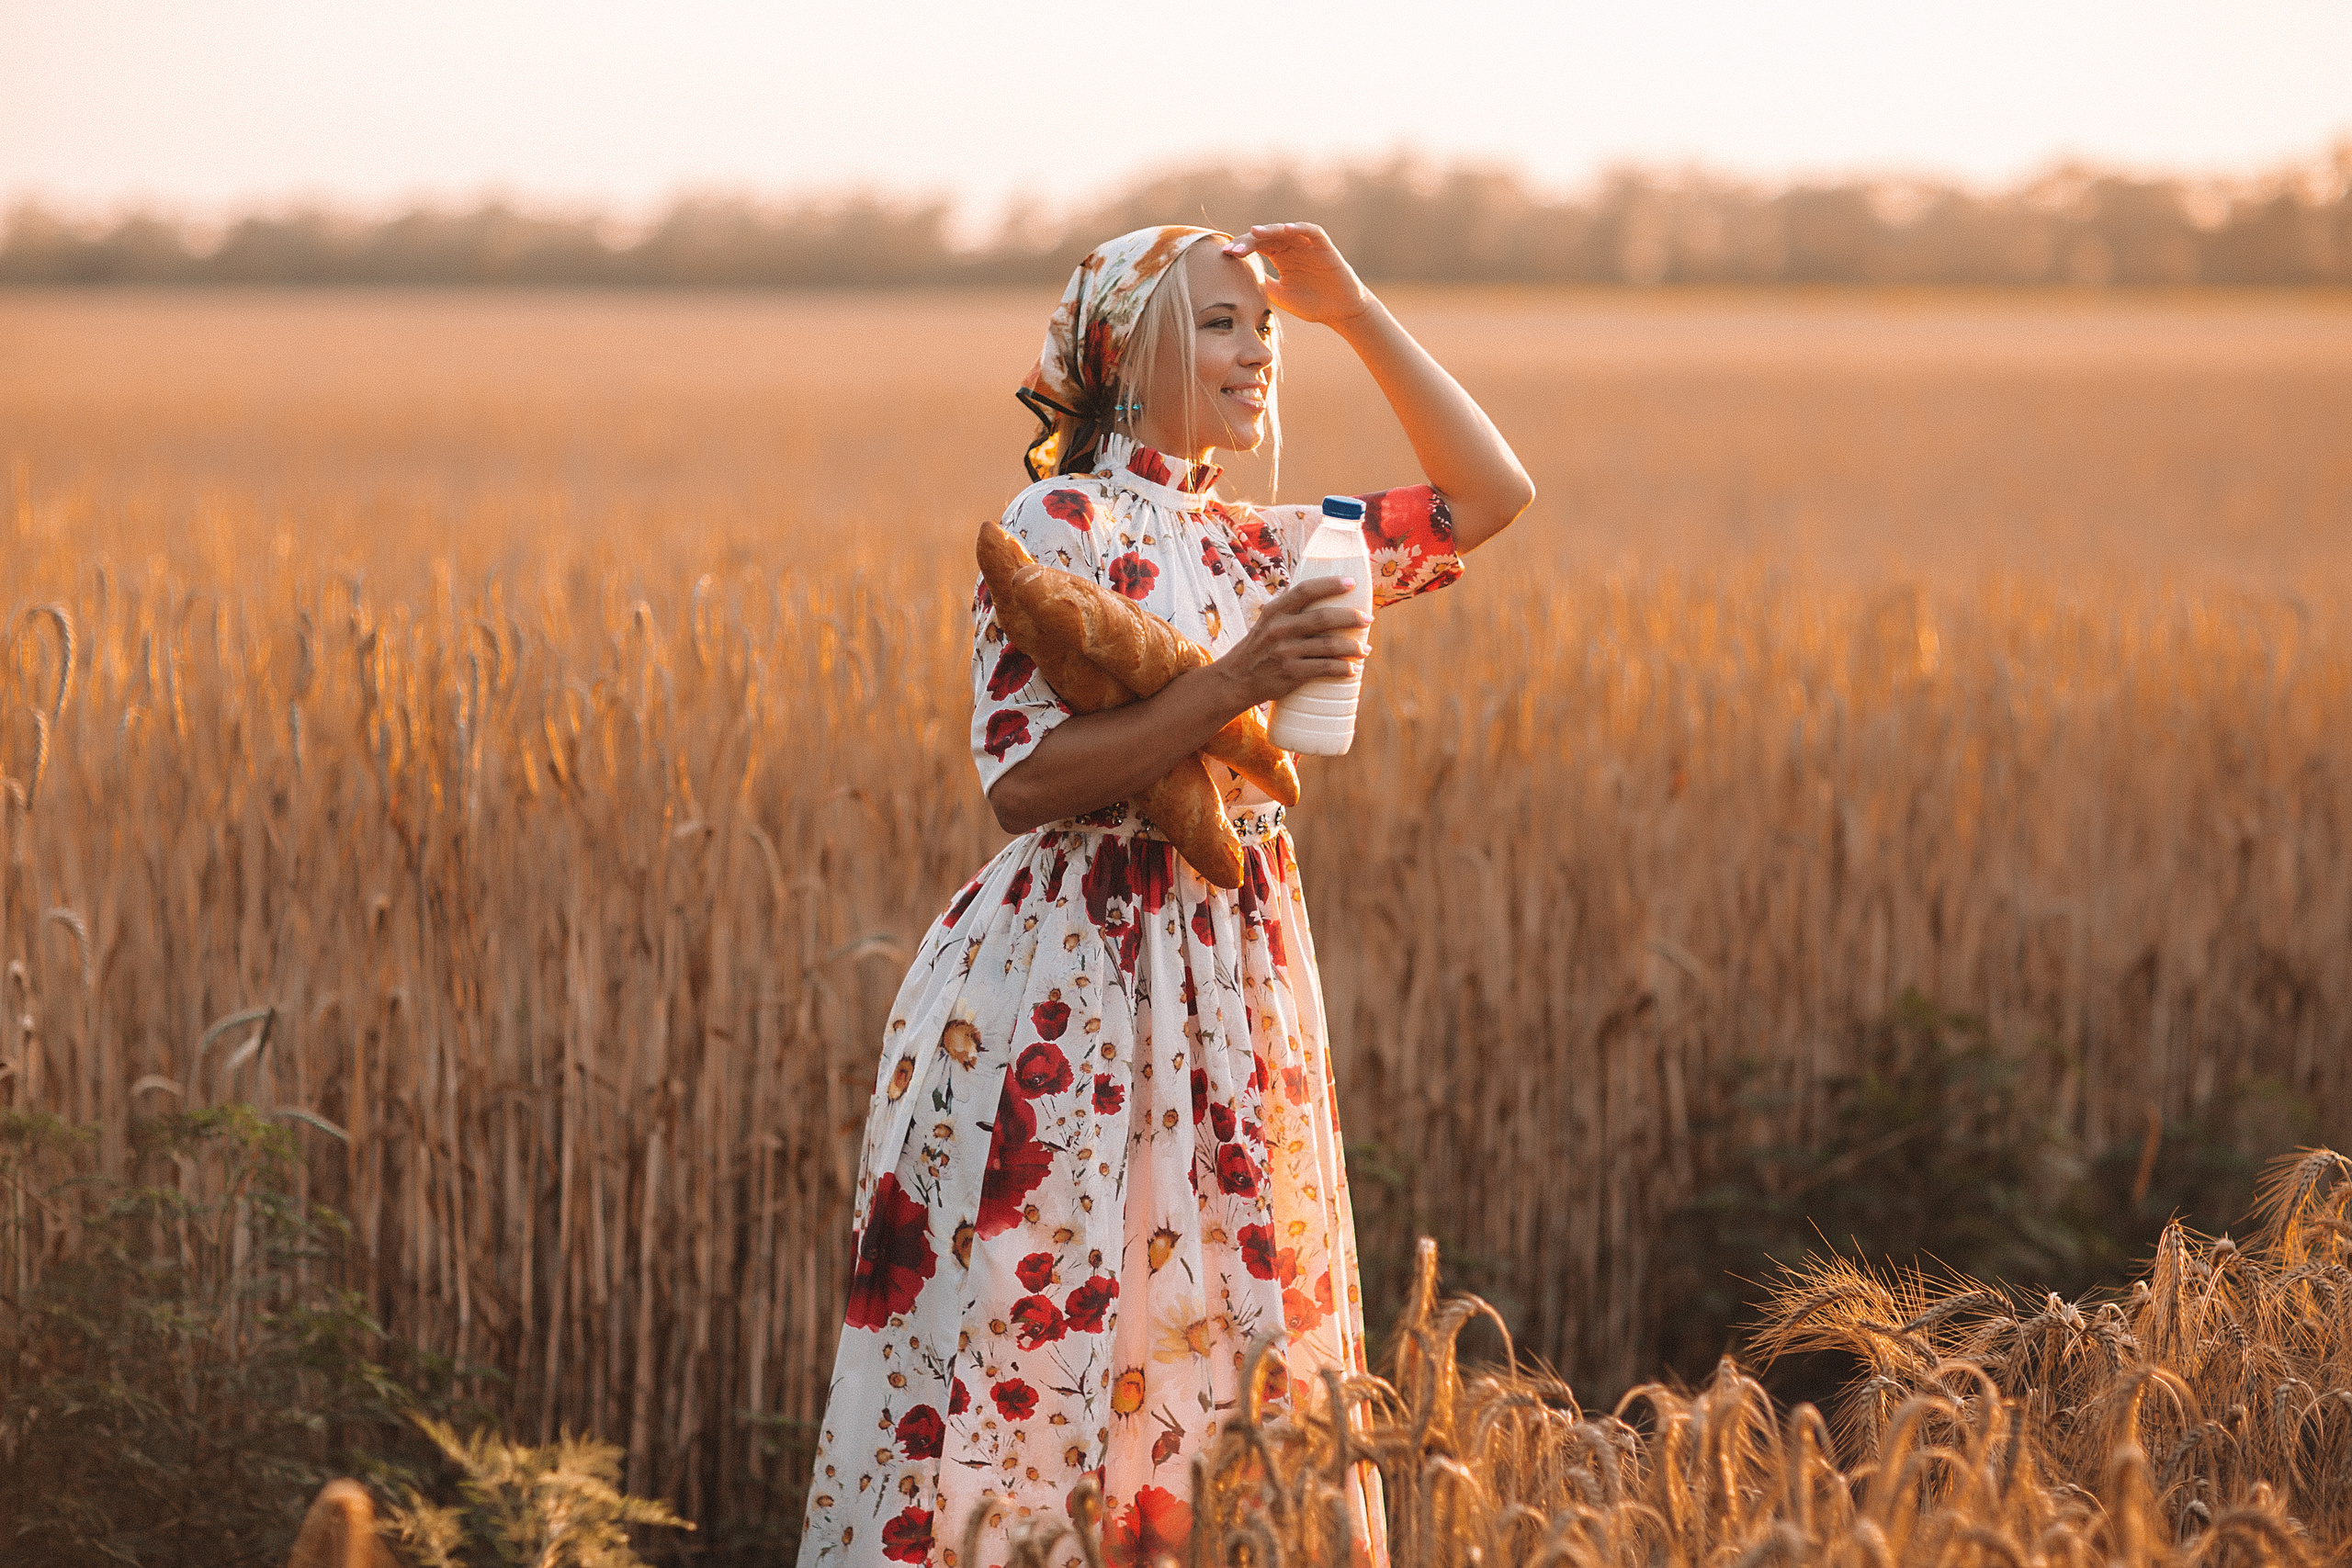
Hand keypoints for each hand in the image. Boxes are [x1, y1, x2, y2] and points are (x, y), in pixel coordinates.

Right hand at [1212, 577, 1371, 706]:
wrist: (1237, 679)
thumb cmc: (1259, 648)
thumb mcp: (1267, 622)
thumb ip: (1290, 609)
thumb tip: (1324, 593)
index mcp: (1275, 611)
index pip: (1305, 590)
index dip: (1330, 584)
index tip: (1351, 583)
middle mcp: (1279, 629)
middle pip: (1323, 618)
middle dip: (1351, 617)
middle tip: (1368, 619)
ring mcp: (1285, 652)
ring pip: (1329, 646)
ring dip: (1353, 648)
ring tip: (1365, 649)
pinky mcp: (1290, 673)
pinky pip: (1325, 669)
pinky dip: (1343, 669)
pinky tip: (1353, 669)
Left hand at [1222, 224, 1372, 326]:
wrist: (1340, 312)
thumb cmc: (1312, 304)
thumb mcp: (1280, 295)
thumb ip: (1263, 284)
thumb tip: (1238, 278)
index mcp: (1280, 257)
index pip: (1257, 246)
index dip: (1242, 249)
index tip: (1225, 255)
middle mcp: (1292, 247)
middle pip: (1267, 236)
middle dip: (1249, 241)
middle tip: (1233, 249)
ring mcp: (1308, 245)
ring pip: (1286, 230)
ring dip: (1270, 230)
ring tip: (1254, 232)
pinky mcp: (1324, 246)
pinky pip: (1312, 231)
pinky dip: (1300, 228)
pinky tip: (1287, 229)